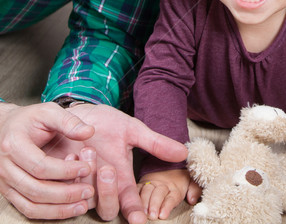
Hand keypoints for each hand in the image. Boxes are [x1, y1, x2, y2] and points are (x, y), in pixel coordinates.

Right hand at [0, 102, 95, 219]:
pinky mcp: (9, 192)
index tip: (87, 168)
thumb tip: (89, 132)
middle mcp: (5, 168)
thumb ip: (68, 121)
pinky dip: (48, 213)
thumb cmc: (30, 119)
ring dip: (58, 209)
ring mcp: (5, 183)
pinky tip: (68, 209)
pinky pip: (27, 209)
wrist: (6, 127)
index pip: (41, 166)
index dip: (66, 170)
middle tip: (89, 190)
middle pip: (36, 189)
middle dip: (65, 193)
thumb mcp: (48, 111)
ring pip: (31, 204)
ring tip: (82, 205)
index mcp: (14, 146)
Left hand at [43, 103, 188, 223]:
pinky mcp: (61, 180)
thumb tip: (184, 152)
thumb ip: (156, 143)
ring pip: (86, 199)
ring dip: (87, 178)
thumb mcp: (133, 129)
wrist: (79, 112)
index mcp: (122, 176)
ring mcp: (82, 184)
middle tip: (106, 167)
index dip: (136, 212)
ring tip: (86, 150)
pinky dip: (68, 172)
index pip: (131, 202)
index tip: (141, 219)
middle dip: (107, 191)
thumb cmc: (107, 122)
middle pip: (108, 208)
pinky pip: (63, 189)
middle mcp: (102, 186)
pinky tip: (69, 154)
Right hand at [138, 168, 200, 219]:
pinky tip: (128, 206)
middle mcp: (161, 184)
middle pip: (157, 194)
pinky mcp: (140, 185)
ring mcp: (149, 184)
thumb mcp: (191, 181)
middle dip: (154, 204)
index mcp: (174, 185)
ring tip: (140, 213)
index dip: (167, 205)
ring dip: (142, 202)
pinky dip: (132, 196)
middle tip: (152, 215)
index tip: (163, 214)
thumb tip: (192, 199)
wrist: (168, 165)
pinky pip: (135, 189)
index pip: (172, 196)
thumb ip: (194, 189)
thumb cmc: (180, 178)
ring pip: (145, 192)